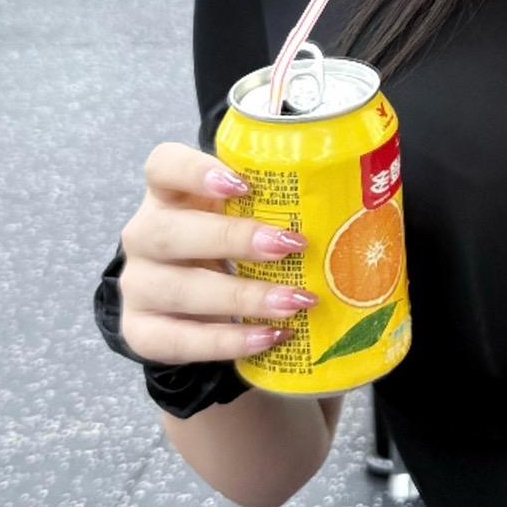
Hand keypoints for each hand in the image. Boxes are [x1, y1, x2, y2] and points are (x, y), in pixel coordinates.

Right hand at [116, 142, 314, 365]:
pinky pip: (178, 340)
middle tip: (289, 246)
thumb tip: (369, 201)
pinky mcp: (141, 331)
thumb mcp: (245, 218)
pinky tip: (269, 337)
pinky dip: (227, 341)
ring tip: (295, 302)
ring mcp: (137, 285)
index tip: (242, 183)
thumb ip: (280, 205)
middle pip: (169, 231)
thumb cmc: (232, 248)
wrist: (196, 306)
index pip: (163, 166)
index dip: (195, 171)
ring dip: (241, 296)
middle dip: (232, 238)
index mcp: (170, 194)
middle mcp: (144, 234)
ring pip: (177, 288)